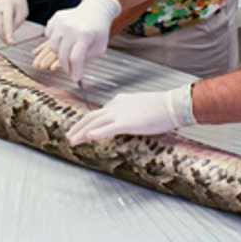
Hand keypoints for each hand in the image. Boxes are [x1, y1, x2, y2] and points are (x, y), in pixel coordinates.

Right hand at [0, 0, 27, 44]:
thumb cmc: (18, 5)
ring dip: (1, 32)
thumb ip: (15, 24)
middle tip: (9, 43)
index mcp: (7, 5)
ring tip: (8, 27)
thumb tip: (6, 36)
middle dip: (3, 35)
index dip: (8, 32)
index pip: (7, 20)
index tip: (10, 42)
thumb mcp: (22, 13)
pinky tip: (3, 24)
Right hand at [34, 0, 120, 81]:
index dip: (75, 71)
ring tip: (67, 53)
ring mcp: (62, 22)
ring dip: (59, 54)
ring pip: (52, 47)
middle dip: (66, 66)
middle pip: (63, 55)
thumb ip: (87, 58)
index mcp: (85, 35)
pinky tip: (63, 39)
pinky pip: (49, 35)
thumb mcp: (99, 46)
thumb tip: (75, 71)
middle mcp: (71, 28)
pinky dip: (54, 40)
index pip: (76, 58)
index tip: (76, 79)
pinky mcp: (56, 18)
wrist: (96, 10)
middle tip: (70, 70)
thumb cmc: (99, 30)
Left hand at [66, 84, 196, 144]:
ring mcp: (120, 113)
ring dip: (81, 132)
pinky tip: (87, 138)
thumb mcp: (141, 108)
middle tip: (69, 136)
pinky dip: (96, 133)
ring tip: (71, 140)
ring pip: (95, 123)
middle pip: (91, 116)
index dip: (88, 122)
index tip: (80, 129)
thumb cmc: (161, 107)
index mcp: (119, 101)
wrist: (171, 104)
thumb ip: (130, 113)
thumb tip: (129, 122)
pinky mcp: (127, 122)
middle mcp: (116, 105)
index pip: (99, 112)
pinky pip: (108, 128)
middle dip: (78, 126)